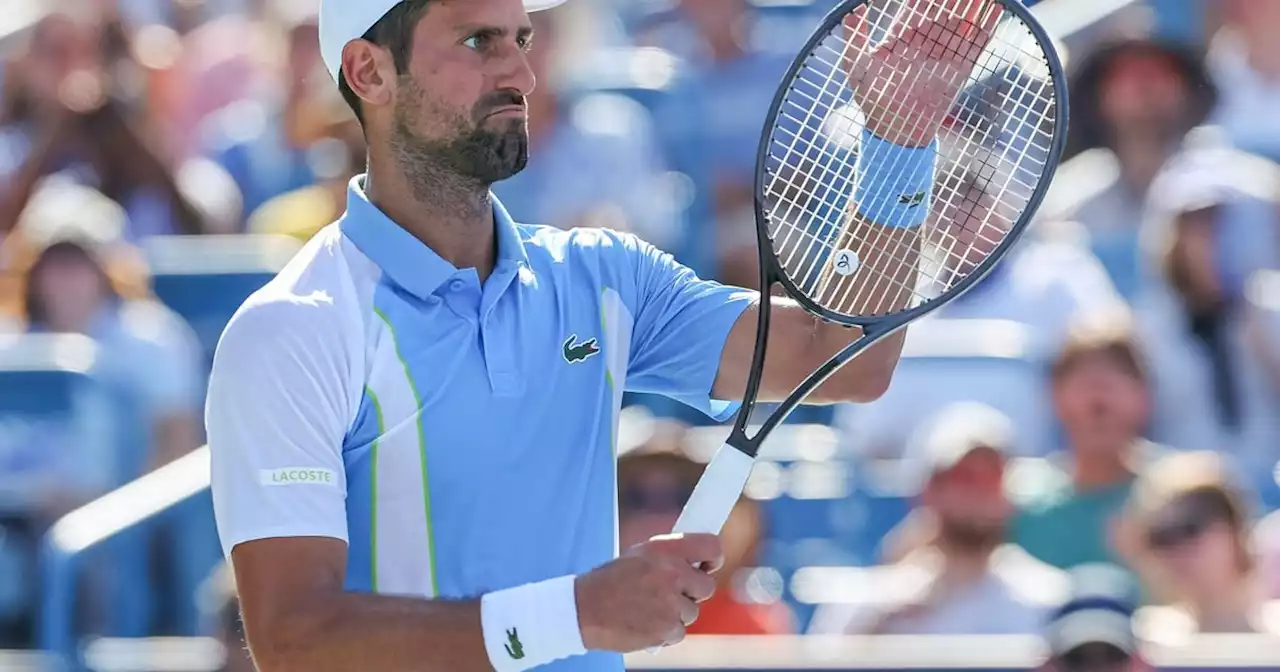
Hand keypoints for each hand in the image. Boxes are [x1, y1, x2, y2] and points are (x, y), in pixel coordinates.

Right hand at [575, 533, 722, 651]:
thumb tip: (697, 561)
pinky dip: (665, 631)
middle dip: (693, 592)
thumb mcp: (639, 555)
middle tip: (673, 593)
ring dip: (676, 613)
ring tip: (649, 608)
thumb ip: (669, 556)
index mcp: (666, 550)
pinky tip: (645, 622)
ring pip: (692, 612)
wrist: (584, 609)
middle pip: (707, 586)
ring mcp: (670, 604)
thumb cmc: (610, 581)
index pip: (711, 547)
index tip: (709, 565)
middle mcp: (672, 574)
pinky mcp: (665, 629)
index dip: (714, 557)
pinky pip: (679, 632)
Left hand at [844, 0, 1000, 146]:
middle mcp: (925, 43)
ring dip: (974, 4)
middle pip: (943, 10)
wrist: (894, 132)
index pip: (917, 7)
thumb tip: (852, 9)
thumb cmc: (871, 100)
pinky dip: (988, 25)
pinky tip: (997, 7)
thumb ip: (855, 37)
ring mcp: (944, 55)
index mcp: (902, 39)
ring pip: (963, 21)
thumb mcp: (857, 67)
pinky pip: (977, 43)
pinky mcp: (960, 69)